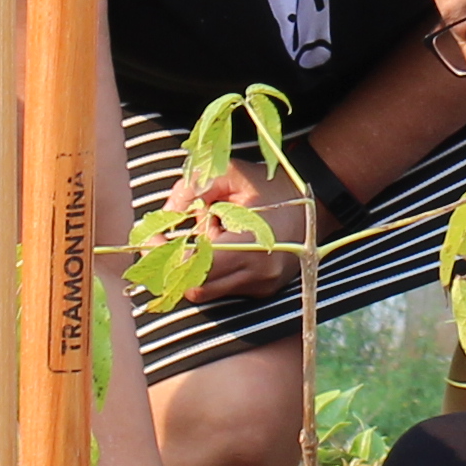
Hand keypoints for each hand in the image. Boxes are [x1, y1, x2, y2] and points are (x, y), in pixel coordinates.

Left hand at [162, 165, 313, 302]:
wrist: (314, 203)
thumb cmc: (268, 185)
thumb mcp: (230, 172)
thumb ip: (193, 188)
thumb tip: (166, 214)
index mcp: (249, 246)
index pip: (194, 266)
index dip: (164, 255)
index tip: (151, 238)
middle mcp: (256, 275)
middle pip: (194, 286)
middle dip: (173, 264)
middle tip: (164, 239)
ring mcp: (261, 287)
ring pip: (205, 292)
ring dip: (193, 268)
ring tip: (206, 236)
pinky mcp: (263, 291)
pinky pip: (223, 289)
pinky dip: (212, 271)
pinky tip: (223, 245)